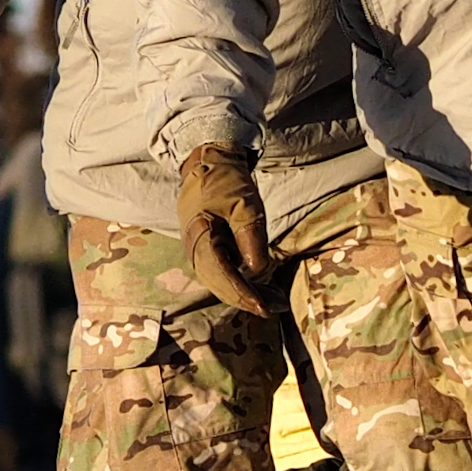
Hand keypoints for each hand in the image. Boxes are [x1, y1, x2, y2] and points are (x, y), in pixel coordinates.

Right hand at [176, 144, 273, 315]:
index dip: (242, 293)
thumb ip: (250, 237)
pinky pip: (224, 273)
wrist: (208, 162)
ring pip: (221, 282)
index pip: (221, 274)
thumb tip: (258, 272)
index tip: (263, 307)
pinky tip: (262, 288)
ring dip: (246, 294)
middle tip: (276, 308)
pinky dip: (242, 282)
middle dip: (247, 299)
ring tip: (275, 302)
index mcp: (199, 237)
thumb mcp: (245, 205)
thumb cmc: (225, 181)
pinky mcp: (208, 250)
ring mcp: (200, 251)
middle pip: (220, 285)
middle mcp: (195, 250)